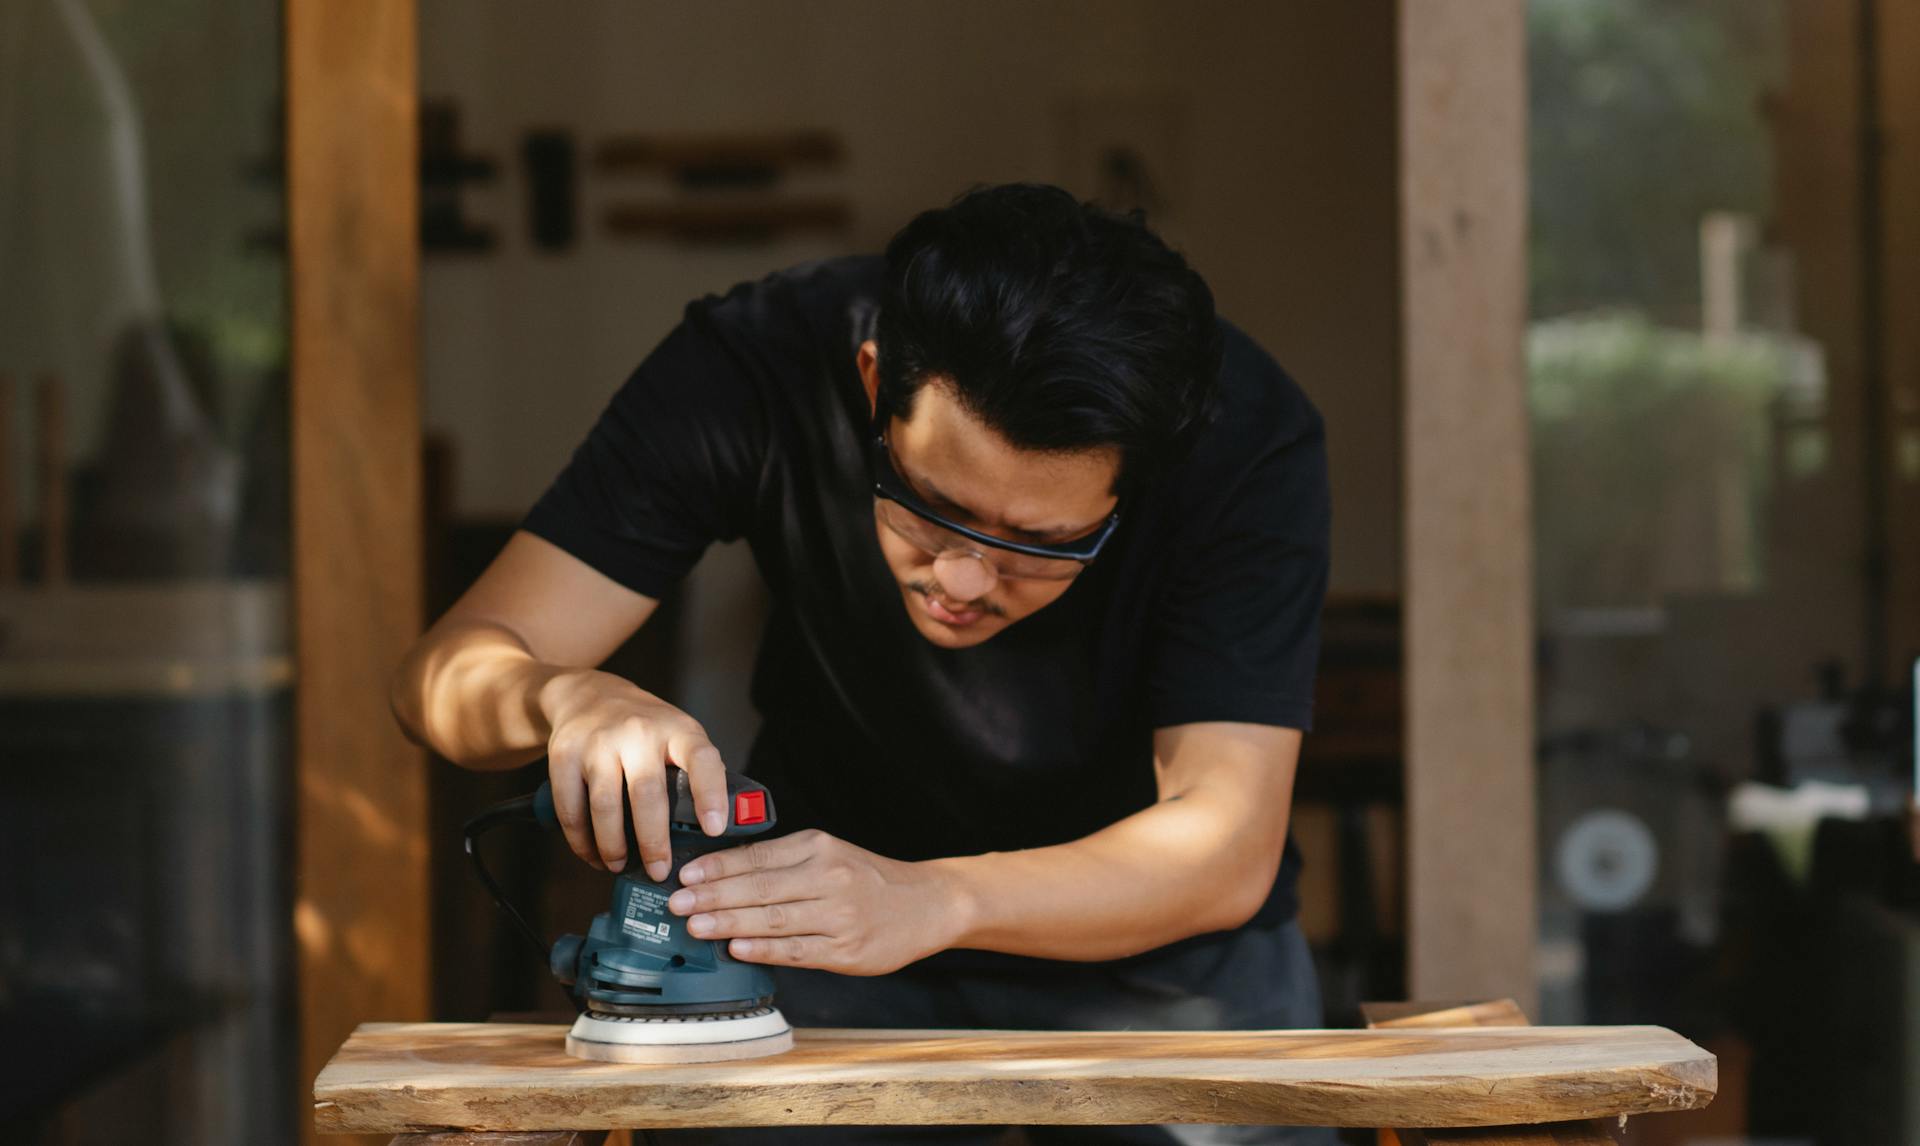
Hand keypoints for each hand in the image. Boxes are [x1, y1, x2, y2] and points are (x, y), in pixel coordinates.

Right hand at [537, 668, 728, 877]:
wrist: (587, 695)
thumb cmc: (644, 727)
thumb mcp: (678, 734)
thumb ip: (696, 772)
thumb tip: (720, 829)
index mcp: (677, 730)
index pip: (702, 759)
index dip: (711, 795)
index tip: (714, 830)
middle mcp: (638, 732)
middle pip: (647, 794)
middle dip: (654, 841)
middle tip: (659, 871)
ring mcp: (598, 742)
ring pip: (605, 806)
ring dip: (613, 846)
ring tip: (620, 866)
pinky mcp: (564, 754)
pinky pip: (570, 808)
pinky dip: (581, 840)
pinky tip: (592, 854)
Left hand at [666, 830, 970, 974]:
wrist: (926, 904)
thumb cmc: (868, 879)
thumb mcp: (830, 853)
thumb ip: (784, 862)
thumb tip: (723, 874)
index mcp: (818, 847)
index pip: (757, 856)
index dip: (717, 867)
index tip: (685, 874)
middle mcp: (828, 877)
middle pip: (760, 887)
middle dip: (712, 896)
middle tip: (677, 903)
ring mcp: (838, 915)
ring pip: (773, 919)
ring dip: (729, 922)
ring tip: (696, 926)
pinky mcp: (846, 950)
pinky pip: (796, 950)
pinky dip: (763, 949)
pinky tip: (737, 948)